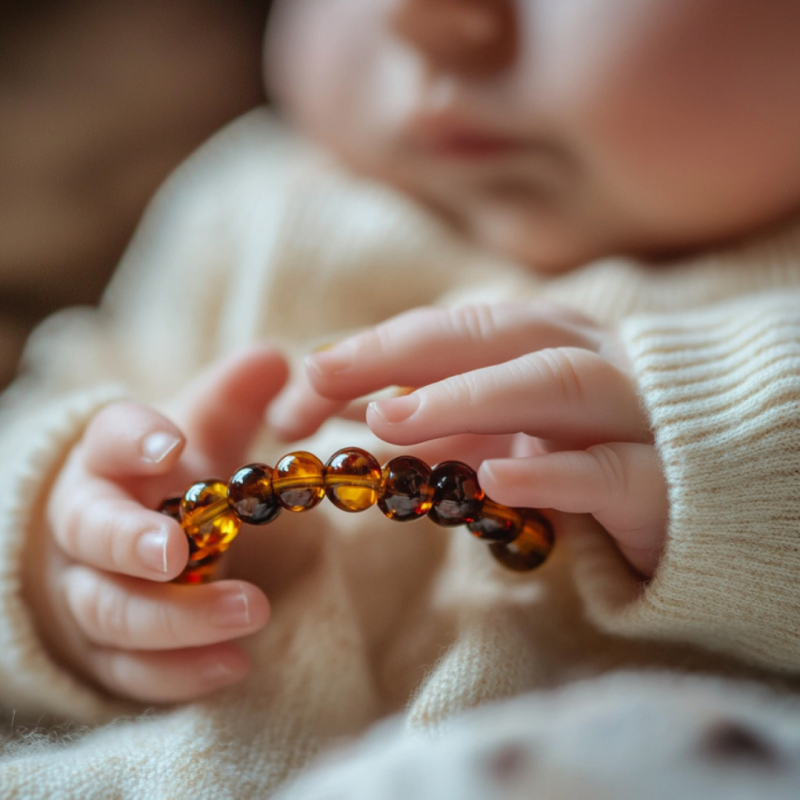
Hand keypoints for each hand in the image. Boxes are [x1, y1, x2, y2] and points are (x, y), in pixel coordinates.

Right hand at [27, 347, 288, 703]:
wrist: (125, 543)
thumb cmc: (167, 481)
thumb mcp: (201, 434)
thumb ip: (234, 399)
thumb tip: (276, 358)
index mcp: (110, 462)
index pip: (108, 440)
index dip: (133, 439)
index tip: (168, 441)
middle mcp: (87, 527)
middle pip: (93, 536)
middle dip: (133, 544)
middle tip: (178, 552)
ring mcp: (90, 592)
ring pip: (111, 612)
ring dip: (177, 618)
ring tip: (251, 611)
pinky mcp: (107, 650)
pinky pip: (131, 671)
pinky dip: (180, 673)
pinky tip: (235, 664)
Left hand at [285, 303, 666, 576]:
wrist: (715, 490)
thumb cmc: (596, 450)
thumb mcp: (511, 431)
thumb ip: (450, 421)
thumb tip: (368, 415)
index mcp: (544, 342)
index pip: (445, 332)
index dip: (370, 352)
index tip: (301, 385)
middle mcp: (584, 361)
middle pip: (489, 335)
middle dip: (399, 353)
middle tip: (318, 382)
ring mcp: (629, 414)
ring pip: (553, 384)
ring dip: (468, 397)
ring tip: (391, 421)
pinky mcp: (663, 481)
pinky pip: (611, 469)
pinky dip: (553, 468)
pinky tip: (499, 475)